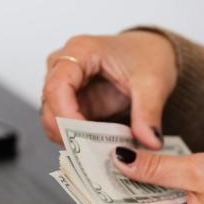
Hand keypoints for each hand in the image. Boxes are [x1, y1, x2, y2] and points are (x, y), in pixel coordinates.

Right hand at [41, 31, 177, 148]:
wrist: (153, 53)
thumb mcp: (154, 82)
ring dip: (73, 139)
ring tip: (101, 150)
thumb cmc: (148, 55)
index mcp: (80, 51)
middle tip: (95, 152)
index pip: (57, 86)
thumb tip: (150, 141)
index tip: (85, 138)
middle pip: (49, 106)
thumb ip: (149, 112)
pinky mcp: (72, 103)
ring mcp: (65, 85)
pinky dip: (79, 140)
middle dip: (68, 133)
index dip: (66, 115)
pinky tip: (99, 146)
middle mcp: (64, 66)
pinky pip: (65, 126)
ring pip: (53, 120)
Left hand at [111, 147, 203, 203]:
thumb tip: (122, 161)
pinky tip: (155, 173)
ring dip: (142, 191)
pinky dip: (161, 195)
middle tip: (106, 159)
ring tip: (128, 161)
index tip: (93, 171)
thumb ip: (156, 168)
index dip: (111, 194)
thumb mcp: (200, 170)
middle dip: (124, 190)